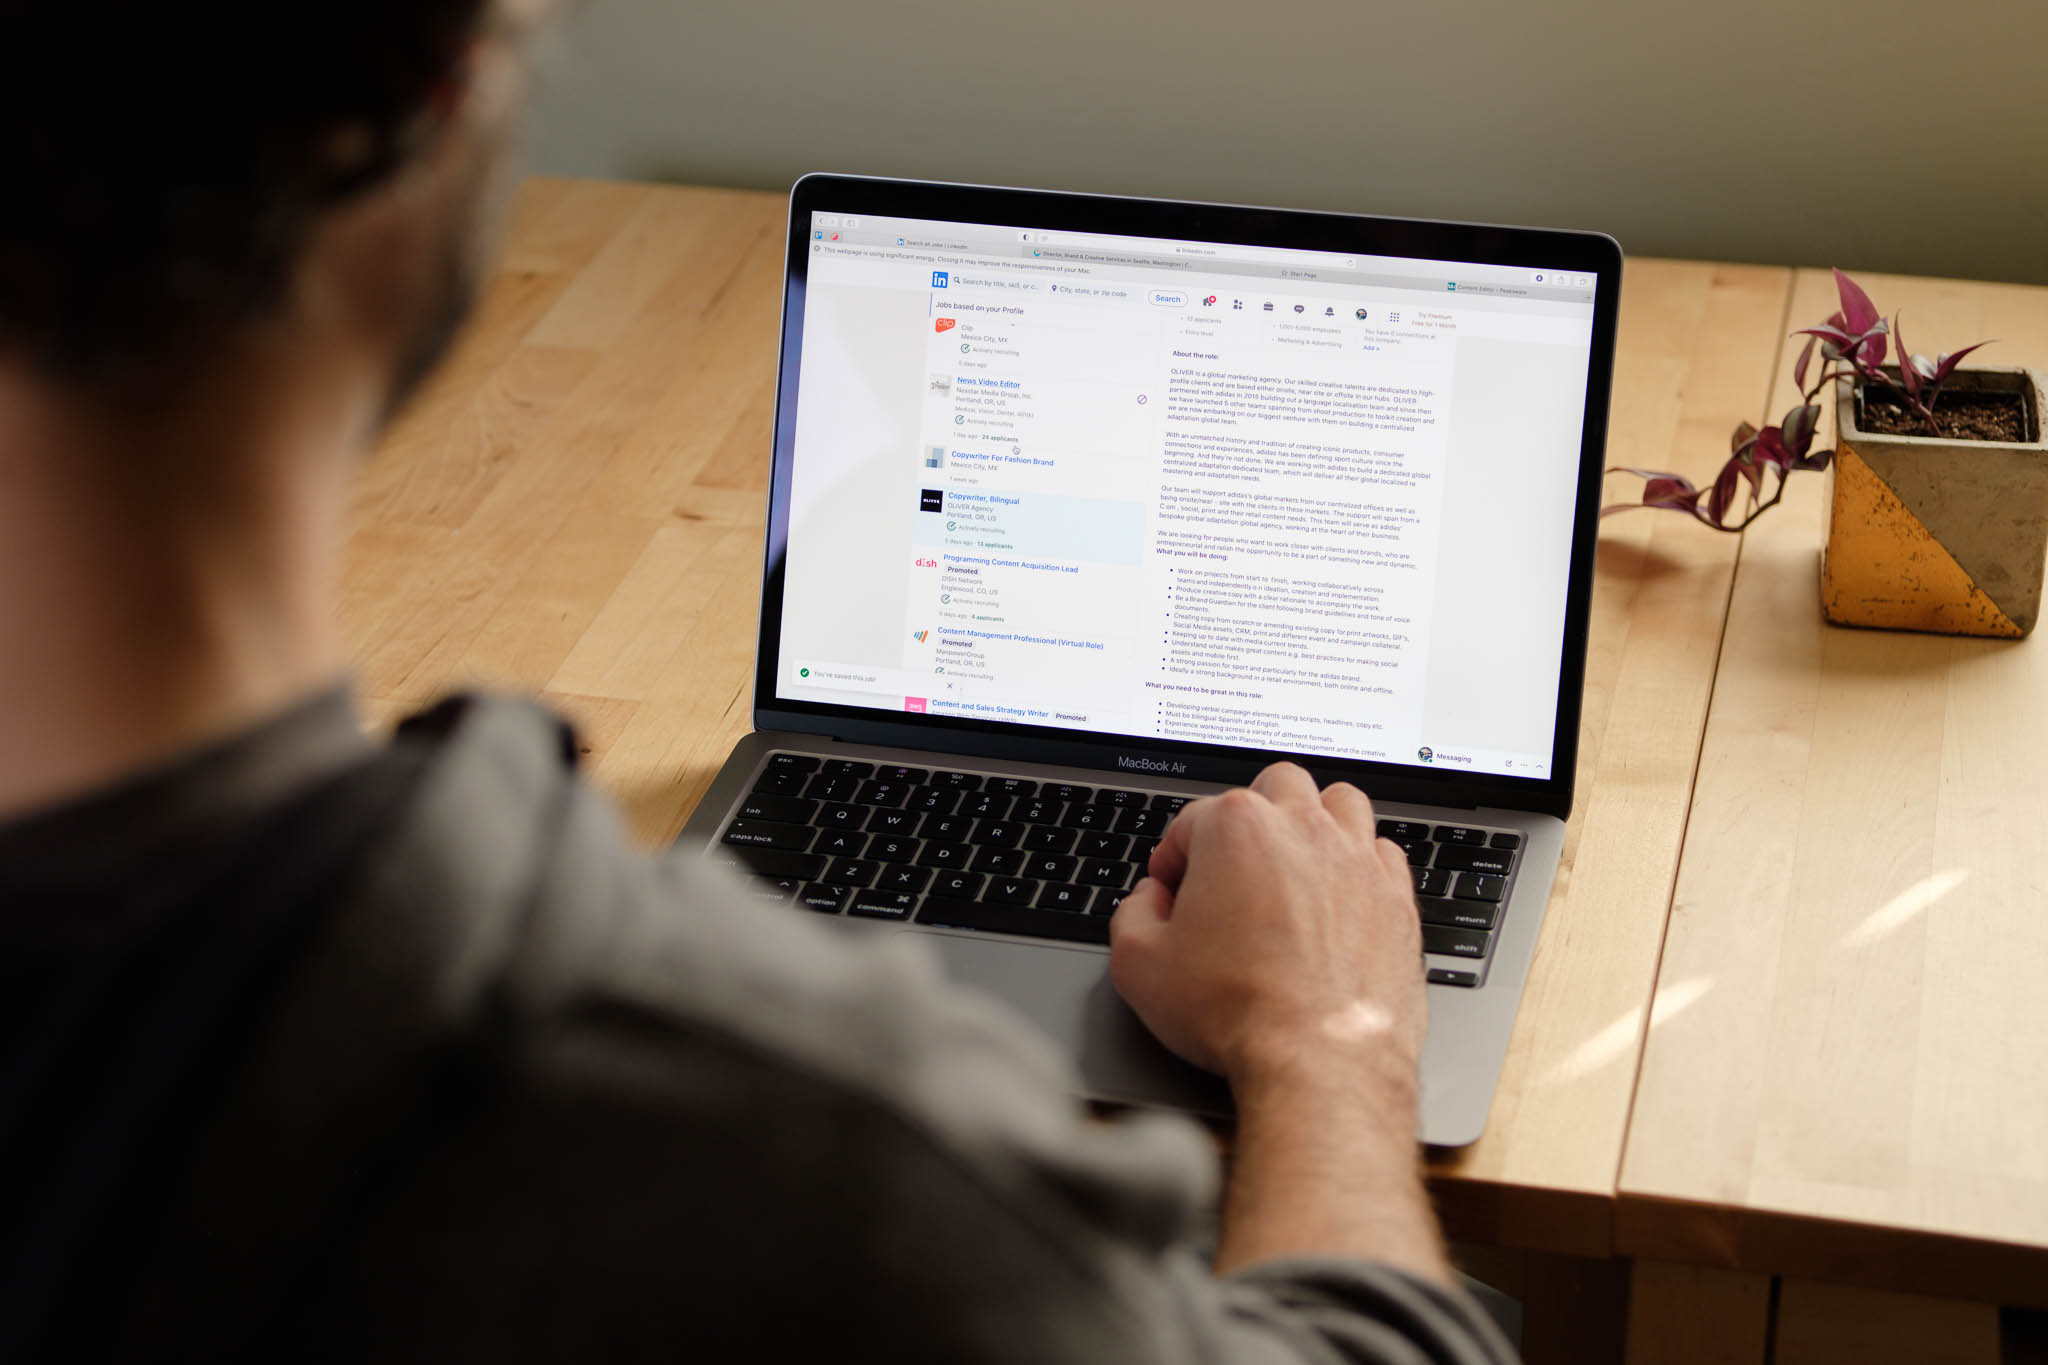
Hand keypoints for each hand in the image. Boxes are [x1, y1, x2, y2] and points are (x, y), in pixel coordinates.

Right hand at [1108, 762, 1425, 1087]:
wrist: (1318, 1062)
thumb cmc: (1234, 1012)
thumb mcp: (1138, 964)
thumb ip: (1132, 913)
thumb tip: (1150, 900)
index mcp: (1236, 828)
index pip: (1192, 820)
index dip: (1173, 859)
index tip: (1172, 892)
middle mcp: (1303, 830)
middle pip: (1274, 787)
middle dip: (1249, 816)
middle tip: (1234, 865)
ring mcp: (1358, 860)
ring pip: (1340, 803)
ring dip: (1314, 822)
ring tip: (1294, 863)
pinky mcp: (1397, 898)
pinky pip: (1382, 852)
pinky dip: (1359, 864)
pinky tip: (1340, 896)